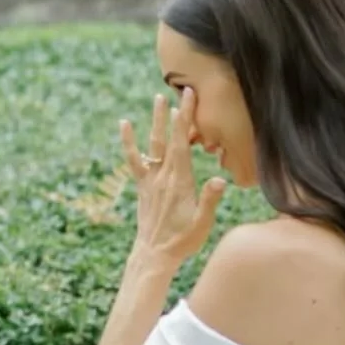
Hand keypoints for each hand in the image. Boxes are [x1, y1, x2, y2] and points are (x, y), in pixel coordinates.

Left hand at [121, 89, 226, 265]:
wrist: (154, 255)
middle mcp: (163, 177)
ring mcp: (151, 180)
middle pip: (169, 139)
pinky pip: (134, 160)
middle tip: (179, 89)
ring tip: (158, 98)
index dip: (185, 119)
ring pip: (153, 145)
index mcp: (180, 182)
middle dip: (175, 114)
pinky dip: (129, 142)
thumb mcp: (201, 225)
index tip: (188, 98)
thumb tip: (220, 180)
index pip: (183, 144)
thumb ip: (209, 201)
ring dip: (156, 121)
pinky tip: (124, 125)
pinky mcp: (143, 186)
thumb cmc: (182, 242)